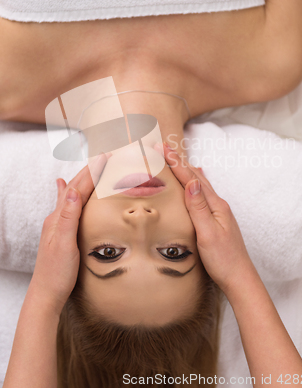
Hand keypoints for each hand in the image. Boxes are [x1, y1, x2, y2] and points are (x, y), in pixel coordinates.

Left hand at [28, 153, 108, 315]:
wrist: (46, 294)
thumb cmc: (57, 273)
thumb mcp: (65, 244)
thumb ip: (68, 217)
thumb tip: (70, 188)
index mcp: (59, 217)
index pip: (78, 188)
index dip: (93, 172)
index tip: (106, 157)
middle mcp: (57, 217)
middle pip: (74, 187)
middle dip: (90, 170)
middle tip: (105, 156)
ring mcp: (58, 224)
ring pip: (72, 194)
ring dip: (83, 178)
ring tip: (92, 166)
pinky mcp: (61, 231)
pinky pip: (68, 205)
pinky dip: (70, 192)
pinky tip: (64, 187)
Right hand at [163, 142, 255, 295]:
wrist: (240, 279)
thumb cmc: (224, 260)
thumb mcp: (208, 234)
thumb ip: (199, 208)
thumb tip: (192, 182)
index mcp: (215, 206)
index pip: (191, 179)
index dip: (176, 163)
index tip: (163, 148)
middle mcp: (218, 205)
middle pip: (196, 177)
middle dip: (179, 162)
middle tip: (164, 148)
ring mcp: (218, 212)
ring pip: (200, 185)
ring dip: (187, 170)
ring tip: (177, 158)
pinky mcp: (216, 220)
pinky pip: (202, 195)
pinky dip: (195, 183)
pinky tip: (197, 181)